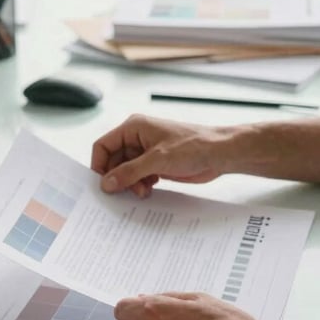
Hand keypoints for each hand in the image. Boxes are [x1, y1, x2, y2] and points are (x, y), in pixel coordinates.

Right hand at [91, 114, 233, 197]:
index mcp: (133, 127)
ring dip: (131, 184)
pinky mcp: (156, 164)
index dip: (99, 165)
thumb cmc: (193, 146)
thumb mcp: (157, 160)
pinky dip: (140, 185)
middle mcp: (137, 138)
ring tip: (143, 191)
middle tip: (126, 192)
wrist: (219, 154)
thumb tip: (106, 183)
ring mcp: (147, 151)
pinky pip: (138, 177)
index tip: (103, 185)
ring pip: (125, 171)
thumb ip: (129, 172)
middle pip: (113, 161)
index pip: (103, 146)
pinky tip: (150, 189)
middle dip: (118, 178)